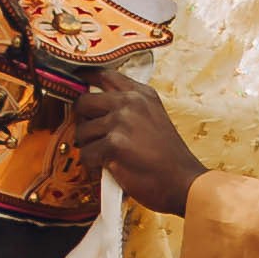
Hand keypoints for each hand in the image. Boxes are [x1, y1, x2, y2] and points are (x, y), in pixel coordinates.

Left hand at [80, 72, 199, 214]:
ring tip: (109, 157)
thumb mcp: (153, 117)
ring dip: (90, 148)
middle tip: (96, 138)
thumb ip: (128, 105)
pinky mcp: (114, 144)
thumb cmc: (167, 157)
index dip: (84, 78)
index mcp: (140, 93)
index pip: (103, 75)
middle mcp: (130, 102)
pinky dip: (94, 166)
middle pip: (83, 102)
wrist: (183, 182)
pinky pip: (86, 154)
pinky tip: (110, 169)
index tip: (75, 82)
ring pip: (81, 132)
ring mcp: (121, 122)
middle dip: (84, 122)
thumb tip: (93, 101)